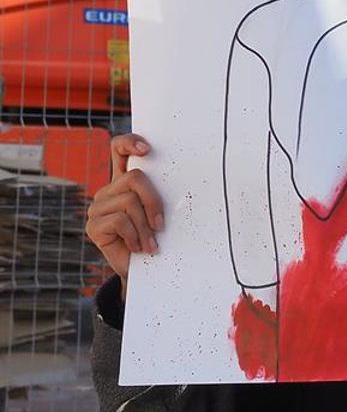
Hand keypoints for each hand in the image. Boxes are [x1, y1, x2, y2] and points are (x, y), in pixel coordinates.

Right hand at [87, 134, 163, 280]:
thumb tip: (189, 179)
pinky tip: (138, 247)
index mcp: (124, 182)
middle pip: (135, 178)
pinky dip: (136, 236)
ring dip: (146, 226)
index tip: (147, 149)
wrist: (142, 269)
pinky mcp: (93, 226)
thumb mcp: (160, 212)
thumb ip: (161, 194)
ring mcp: (98, 207)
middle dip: (154, 201)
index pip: (118, 149)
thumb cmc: (156, 237)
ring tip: (151, 243)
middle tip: (161, 226)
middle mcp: (109, 190)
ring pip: (130, 201)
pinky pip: (120, 221)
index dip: (129, 142)